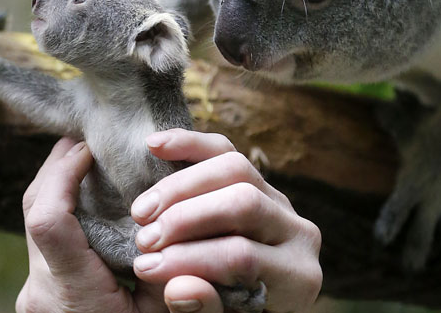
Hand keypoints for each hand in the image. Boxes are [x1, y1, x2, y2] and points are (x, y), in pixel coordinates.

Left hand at [15, 138, 166, 312]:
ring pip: (34, 219)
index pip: (47, 219)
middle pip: (34, 208)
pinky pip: (43, 238)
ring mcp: (33, 290)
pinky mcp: (37, 292)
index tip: (90, 150)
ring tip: (88, 160)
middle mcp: (41, 288)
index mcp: (72, 290)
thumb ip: (168, 270)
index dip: (62, 173)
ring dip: (57, 184)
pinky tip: (88, 202)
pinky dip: (61, 210)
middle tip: (88, 139)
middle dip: (57, 165)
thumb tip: (172, 219)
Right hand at [131, 130, 322, 312]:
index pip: (243, 256)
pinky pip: (224, 150)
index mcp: (298, 278)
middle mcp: (298, 233)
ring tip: (142, 211)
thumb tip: (179, 287)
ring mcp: (279, 200)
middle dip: (184, 217)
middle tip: (144, 239)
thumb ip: (206, 311)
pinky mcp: (256, 179)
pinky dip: (189, 144)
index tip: (144, 268)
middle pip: (242, 201)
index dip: (189, 258)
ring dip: (180, 185)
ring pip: (234, 166)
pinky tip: (154, 146)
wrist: (256, 311)